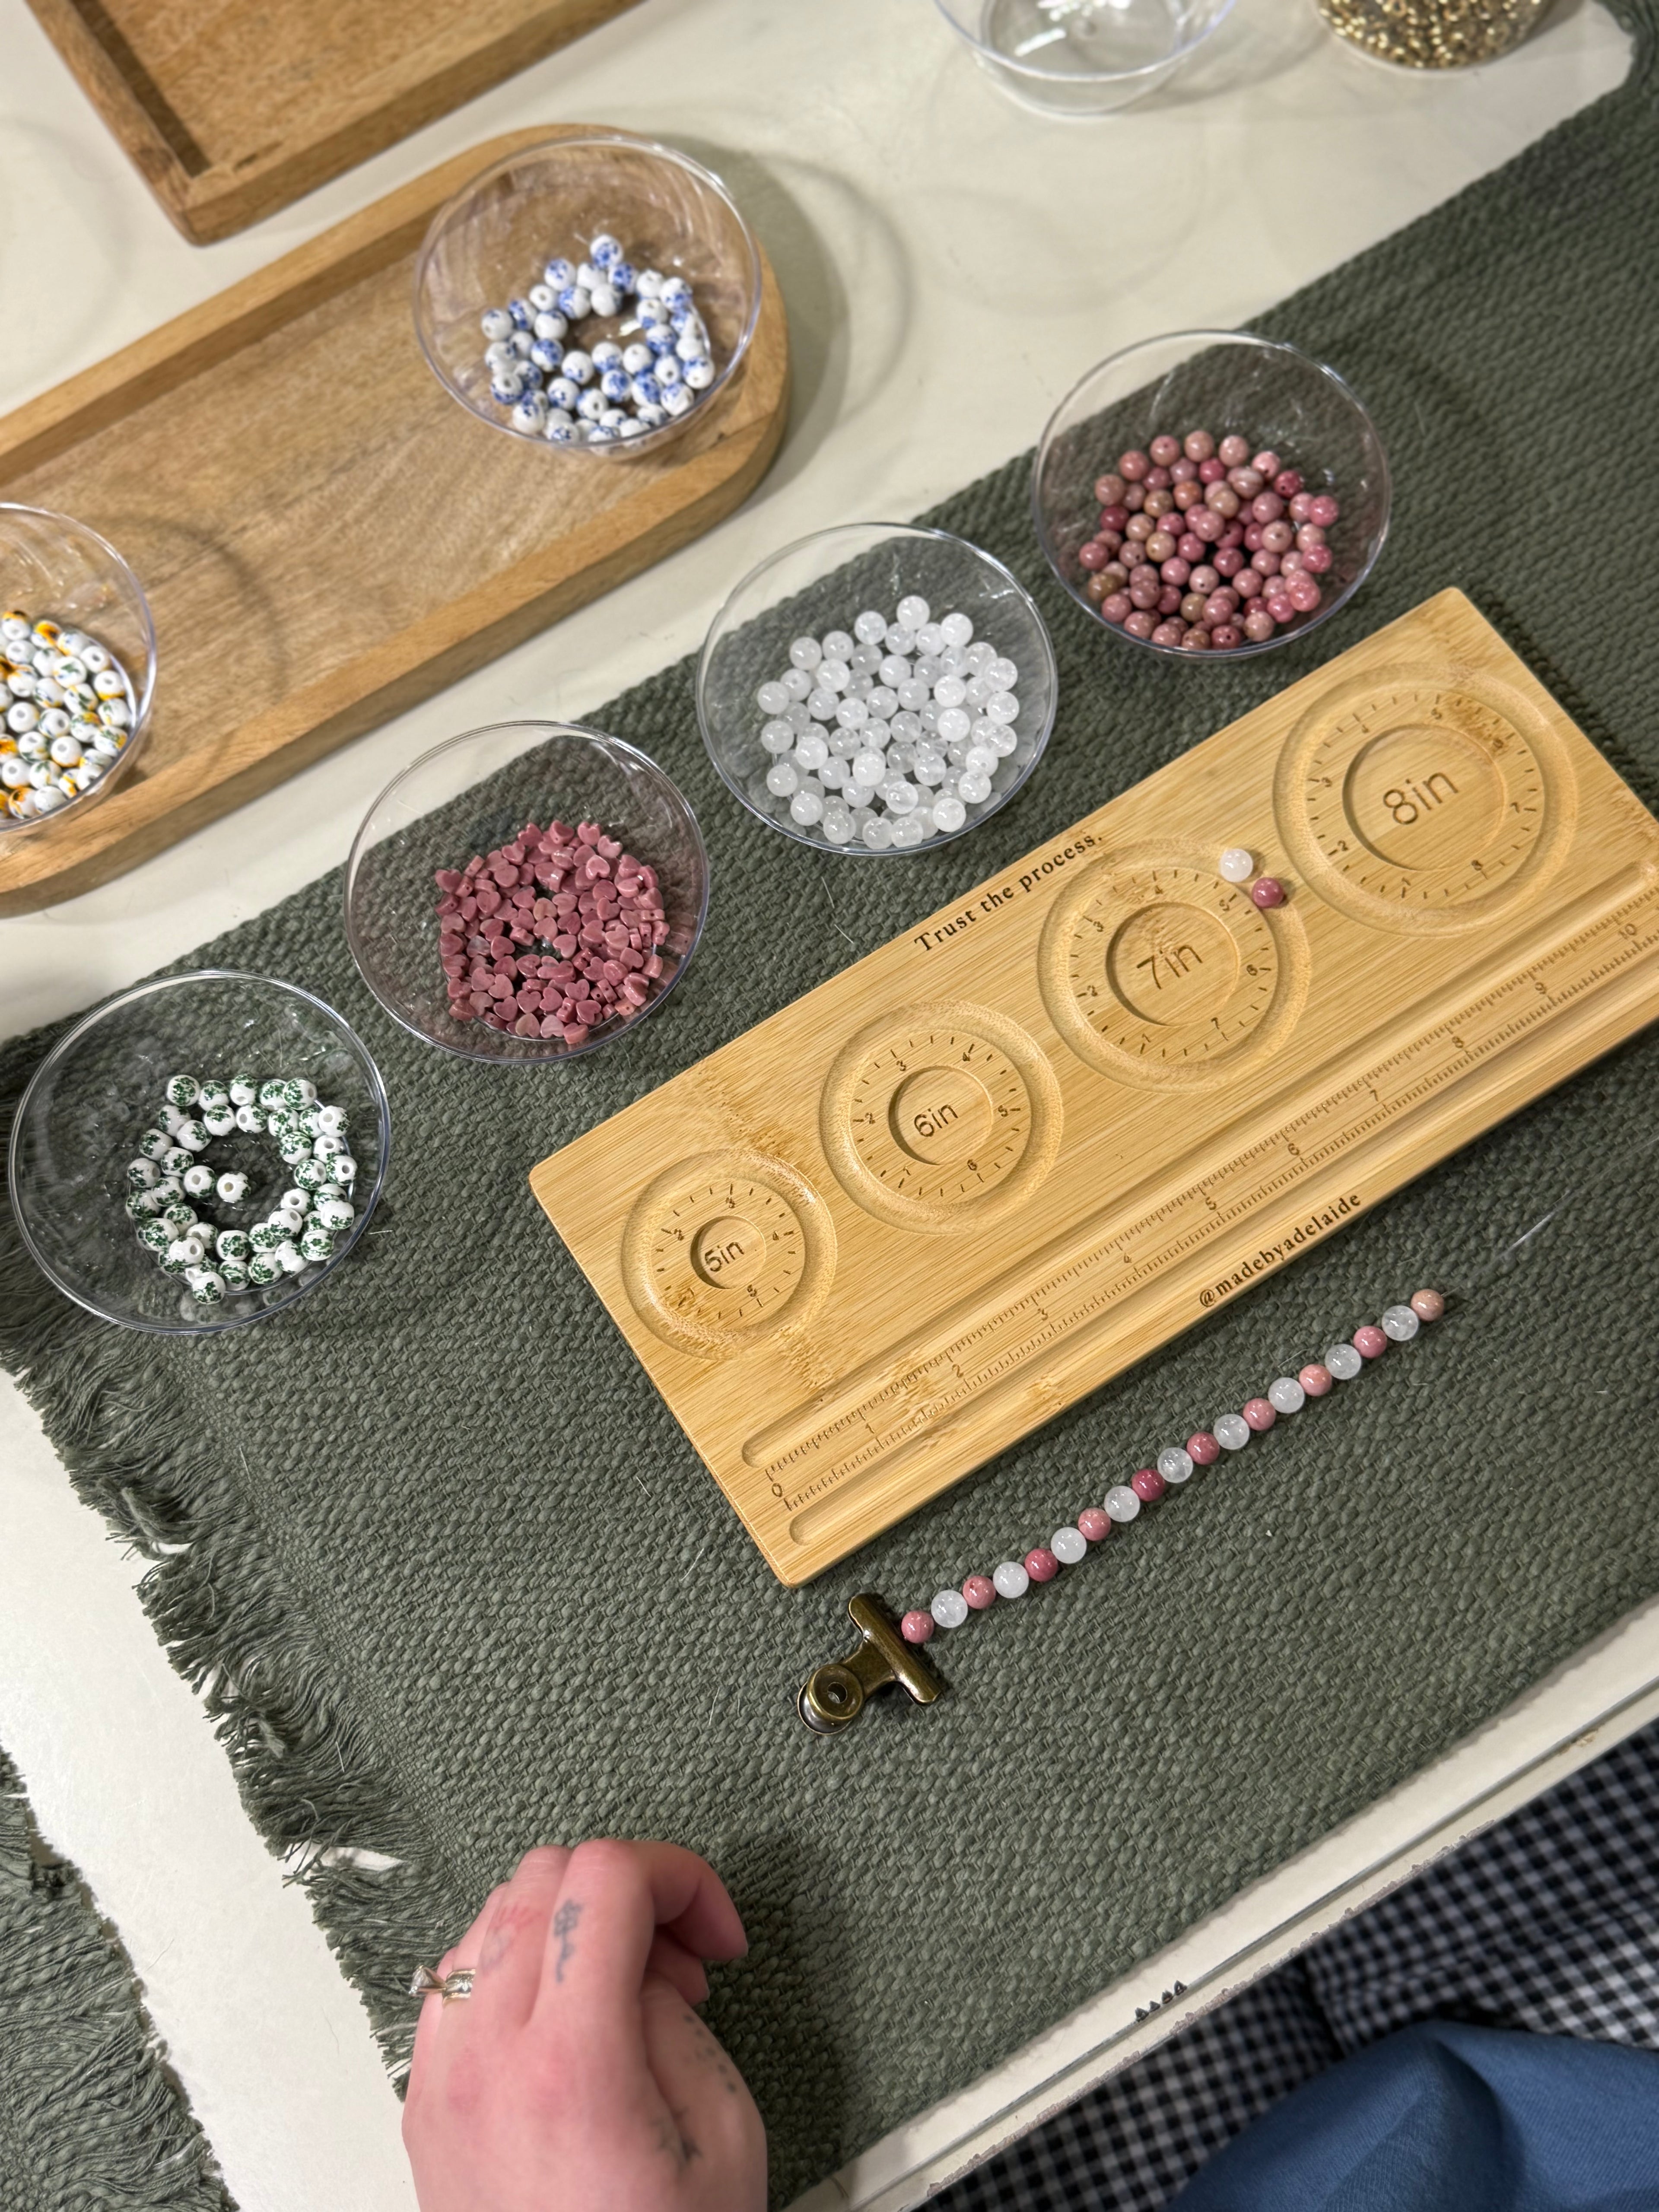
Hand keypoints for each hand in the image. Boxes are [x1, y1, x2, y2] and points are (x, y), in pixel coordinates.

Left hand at [404, 1840, 765, 2211]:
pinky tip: (569, 2022)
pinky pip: (459, 1979)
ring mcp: (440, 2081)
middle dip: (628, 1893)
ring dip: (570, 1924)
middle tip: (680, 1964)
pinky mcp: (422, 2105)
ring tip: (628, 1998)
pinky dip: (518, 1969)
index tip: (713, 1931)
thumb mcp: (723, 2137)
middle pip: (543, 1876)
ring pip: (493, 1914)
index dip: (678, 1876)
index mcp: (570, 2066)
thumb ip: (679, 2021)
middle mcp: (487, 2061)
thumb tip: (641, 1963)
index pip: (603, 1879)